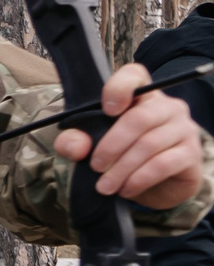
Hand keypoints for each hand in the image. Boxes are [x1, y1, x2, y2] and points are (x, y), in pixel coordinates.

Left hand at [59, 63, 205, 209]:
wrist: (156, 187)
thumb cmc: (121, 158)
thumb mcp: (91, 148)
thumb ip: (75, 142)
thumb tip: (76, 146)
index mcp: (141, 96)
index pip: (134, 75)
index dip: (119, 87)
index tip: (106, 110)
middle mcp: (166, 107)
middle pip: (139, 117)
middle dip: (112, 145)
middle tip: (96, 166)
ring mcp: (183, 128)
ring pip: (149, 144)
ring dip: (122, 168)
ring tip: (105, 186)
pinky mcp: (190, 153)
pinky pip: (163, 164)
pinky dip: (139, 179)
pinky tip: (126, 189)